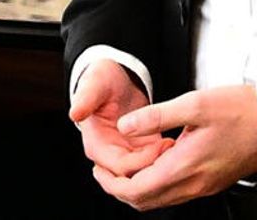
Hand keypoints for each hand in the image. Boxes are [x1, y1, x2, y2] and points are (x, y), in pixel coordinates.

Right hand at [69, 59, 169, 178]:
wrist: (114, 80)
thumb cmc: (102, 80)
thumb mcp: (95, 83)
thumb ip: (87, 98)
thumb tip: (75, 112)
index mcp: (96, 145)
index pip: (120, 167)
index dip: (143, 160)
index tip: (163, 144)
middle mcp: (109, 155)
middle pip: (133, 176)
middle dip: (155, 166)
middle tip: (177, 148)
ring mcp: (124, 155)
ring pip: (144, 174)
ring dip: (162, 165)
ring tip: (181, 147)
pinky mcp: (139, 151)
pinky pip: (152, 165)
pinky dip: (165, 160)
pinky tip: (180, 146)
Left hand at [94, 84, 256, 209]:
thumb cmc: (243, 112)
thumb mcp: (195, 104)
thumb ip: (156, 115)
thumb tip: (127, 126)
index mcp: (184, 167)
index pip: (136, 190)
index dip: (112, 183)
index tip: (99, 170)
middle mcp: (193, 184)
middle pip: (145, 201)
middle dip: (120, 188)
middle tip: (106, 171)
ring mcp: (204, 185)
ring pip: (161, 198)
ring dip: (140, 185)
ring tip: (130, 163)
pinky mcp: (213, 181)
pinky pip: (177, 190)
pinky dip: (160, 180)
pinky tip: (161, 157)